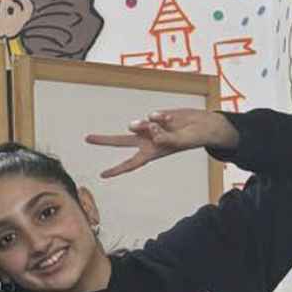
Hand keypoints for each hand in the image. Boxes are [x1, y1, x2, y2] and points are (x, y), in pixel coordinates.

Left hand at [86, 108, 239, 177]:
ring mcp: (150, 128)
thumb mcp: (180, 141)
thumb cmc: (193, 137)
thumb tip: (148, 128)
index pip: (131, 163)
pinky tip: (171, 119)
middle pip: (121, 141)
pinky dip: (162, 116)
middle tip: (87, 138)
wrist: (204, 125)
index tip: (102, 175)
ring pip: (138, 125)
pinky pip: (153, 115)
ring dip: (148, 125)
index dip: (116, 170)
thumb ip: (163, 136)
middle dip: (104, 140)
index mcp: (151, 153)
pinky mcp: (155, 117)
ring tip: (163, 125)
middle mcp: (147, 142)